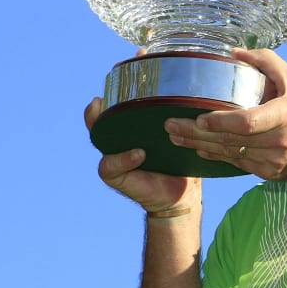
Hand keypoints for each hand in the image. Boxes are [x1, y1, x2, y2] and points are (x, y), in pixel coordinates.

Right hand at [84, 98, 201, 212]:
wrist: (182, 193)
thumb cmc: (182, 160)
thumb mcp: (180, 138)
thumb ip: (178, 123)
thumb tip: (191, 99)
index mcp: (132, 131)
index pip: (114, 114)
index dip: (106, 103)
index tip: (103, 94)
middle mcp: (119, 143)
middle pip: (99, 125)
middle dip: (95, 114)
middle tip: (98, 102)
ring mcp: (116, 159)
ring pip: (100, 143)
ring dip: (102, 132)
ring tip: (111, 123)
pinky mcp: (117, 176)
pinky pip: (112, 166)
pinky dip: (124, 159)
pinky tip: (139, 154)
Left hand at [164, 48, 286, 180]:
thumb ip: (266, 62)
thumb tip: (234, 52)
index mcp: (285, 116)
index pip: (248, 123)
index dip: (221, 122)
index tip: (199, 117)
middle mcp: (279, 142)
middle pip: (231, 141)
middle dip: (196, 133)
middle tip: (169, 125)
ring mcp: (274, 161)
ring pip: (230, 154)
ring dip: (200, 145)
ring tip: (174, 136)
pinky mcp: (270, 173)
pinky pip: (238, 163)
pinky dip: (217, 155)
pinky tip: (198, 147)